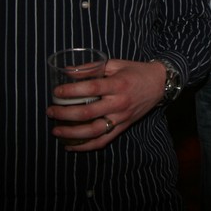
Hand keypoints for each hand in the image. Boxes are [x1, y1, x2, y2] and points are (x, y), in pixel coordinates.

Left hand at [46, 59, 165, 150]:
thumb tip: (66, 71)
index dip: (71, 91)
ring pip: (94, 131)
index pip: (90, 89)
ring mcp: (121, 118)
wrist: (160, 84)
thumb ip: (92, 68)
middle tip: (50, 111)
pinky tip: (71, 146)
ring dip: (72, 134)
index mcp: (117, 85)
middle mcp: (119, 103)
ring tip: (56, 131)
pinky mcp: (123, 127)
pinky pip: (103, 141)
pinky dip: (86, 146)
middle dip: (64, 114)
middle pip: (87, 113)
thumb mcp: (115, 64)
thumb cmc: (136, 71)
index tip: (56, 92)